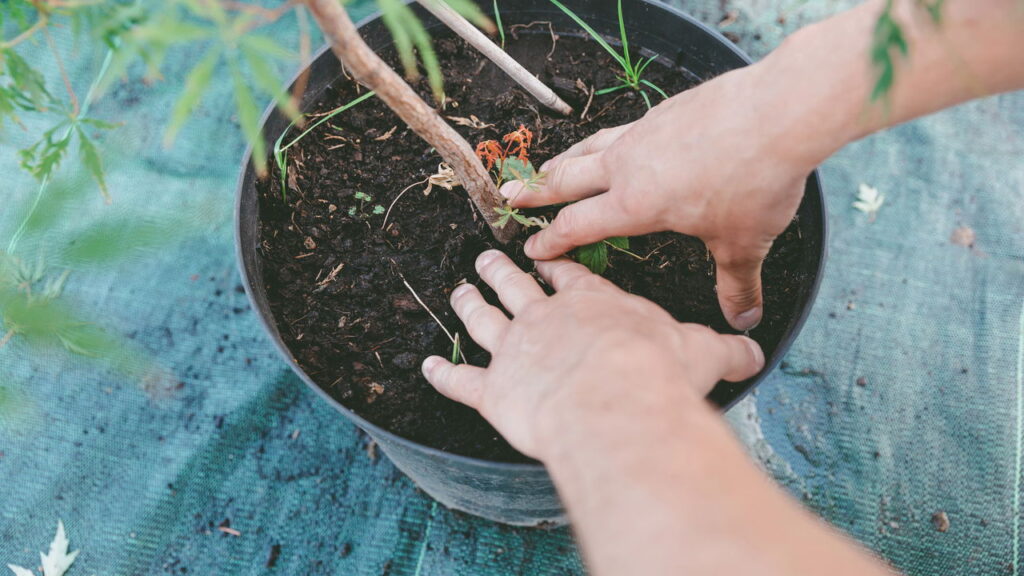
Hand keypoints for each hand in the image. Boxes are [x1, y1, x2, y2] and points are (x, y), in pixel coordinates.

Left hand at [420, 250, 763, 459]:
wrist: (615, 397)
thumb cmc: (658, 369)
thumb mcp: (704, 352)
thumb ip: (727, 350)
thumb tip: (759, 351)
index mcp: (592, 301)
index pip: (571, 273)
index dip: (557, 263)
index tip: (544, 253)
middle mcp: (547, 316)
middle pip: (517, 283)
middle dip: (501, 268)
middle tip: (486, 256)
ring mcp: (515, 349)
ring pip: (483, 318)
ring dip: (468, 304)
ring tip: (458, 291)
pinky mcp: (494, 389)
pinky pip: (461, 380)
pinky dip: (443, 375)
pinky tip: (428, 367)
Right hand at [500, 68, 816, 330]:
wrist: (777, 112)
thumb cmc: (755, 180)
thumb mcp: (743, 242)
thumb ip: (736, 282)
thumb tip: (744, 320)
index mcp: (636, 203)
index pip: (577, 225)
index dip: (550, 241)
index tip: (530, 249)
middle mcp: (628, 165)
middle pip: (567, 179)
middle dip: (535, 192)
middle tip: (508, 196)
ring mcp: (644, 132)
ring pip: (589, 148)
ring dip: (563, 161)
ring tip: (549, 167)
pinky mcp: (664, 111)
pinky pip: (621, 128)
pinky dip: (604, 140)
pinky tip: (614, 142)